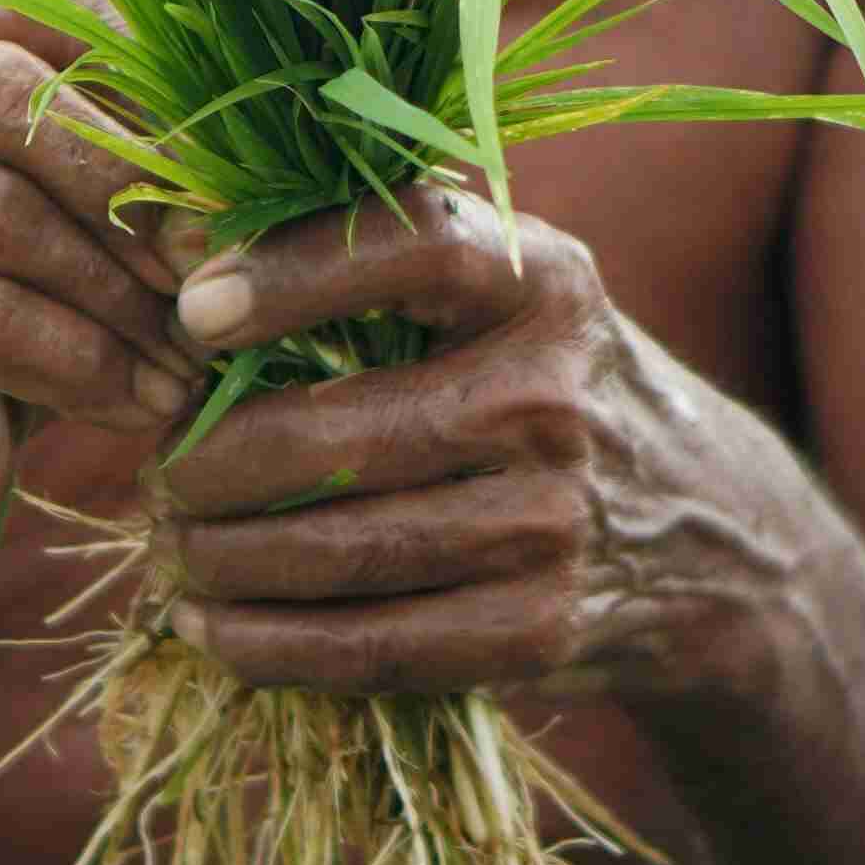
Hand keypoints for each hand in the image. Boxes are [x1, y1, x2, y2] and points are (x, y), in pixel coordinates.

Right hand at [0, 0, 203, 538]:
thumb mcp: (59, 192)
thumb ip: (126, 130)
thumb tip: (266, 134)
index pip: (52, 6)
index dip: (160, 81)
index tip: (246, 165)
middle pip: (7, 95)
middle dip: (133, 182)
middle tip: (218, 261)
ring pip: (1, 214)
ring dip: (121, 296)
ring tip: (194, 355)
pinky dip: (82, 364)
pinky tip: (141, 403)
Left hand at [155, 188, 821, 702]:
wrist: (706, 531)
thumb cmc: (540, 379)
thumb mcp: (505, 289)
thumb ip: (370, 248)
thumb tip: (175, 219)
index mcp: (545, 282)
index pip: (415, 246)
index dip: (292, 272)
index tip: (191, 308)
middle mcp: (556, 397)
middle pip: (340, 432)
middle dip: (213, 461)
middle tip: (158, 471)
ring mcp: (553, 524)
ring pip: (341, 549)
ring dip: (223, 558)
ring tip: (172, 544)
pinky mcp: (539, 630)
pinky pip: (371, 646)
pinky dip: (268, 643)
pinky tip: (210, 625)